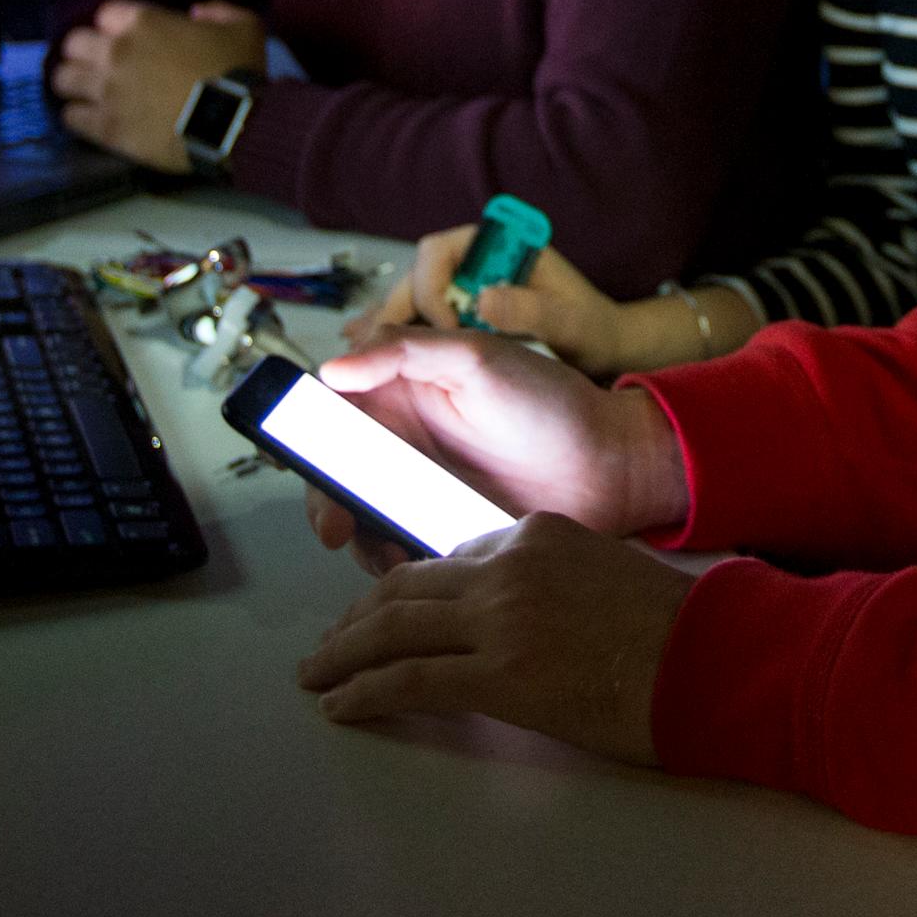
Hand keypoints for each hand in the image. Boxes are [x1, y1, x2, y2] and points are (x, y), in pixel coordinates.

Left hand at [50, 0, 268, 171]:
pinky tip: (92, 116)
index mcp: (145, 23)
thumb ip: (218, 11)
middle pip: (74, 43)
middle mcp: (116, 52)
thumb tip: (195, 13)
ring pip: (63, 79)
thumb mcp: (245, 26)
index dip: (118, 24)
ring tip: (90, 90)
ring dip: (76, 82)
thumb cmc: (238, 71)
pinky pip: (71, 116)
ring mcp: (106, 90)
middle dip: (86, 50)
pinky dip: (79, 114)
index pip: (106, 13)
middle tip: (103, 62)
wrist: (233, 123)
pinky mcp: (105, 126)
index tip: (131, 36)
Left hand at [298, 512, 693, 765]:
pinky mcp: (496, 675)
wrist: (706, 659)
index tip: (384, 610)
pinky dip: (362, 693)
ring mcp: (500, 619)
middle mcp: (510, 566)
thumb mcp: (601, 575)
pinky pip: (407, 681)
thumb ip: (547, 580)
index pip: (452, 555)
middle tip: (331, 643)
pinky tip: (339, 705)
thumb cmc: (669, 629)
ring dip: (342, 653)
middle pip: (407, 585)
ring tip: (316, 674)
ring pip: (393, 628)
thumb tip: (509, 616)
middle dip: (358, 615)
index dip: (407, 586)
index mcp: (538, 532)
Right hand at [309, 329, 687, 548]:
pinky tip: (410, 566)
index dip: (307, 437)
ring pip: (362, 518)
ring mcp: (423, 489)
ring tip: (384, 554)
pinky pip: (398, 548)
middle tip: (337, 529)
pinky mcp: (441, 529)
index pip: (334, 412)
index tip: (304, 464)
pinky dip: (393, 561)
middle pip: (337, 475)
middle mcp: (406, 441)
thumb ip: (408, 351)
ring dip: (359, 540)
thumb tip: (335, 364)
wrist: (611, 467)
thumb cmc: (553, 402)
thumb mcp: (480, 359)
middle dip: (325, 505)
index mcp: (406, 392)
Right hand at [347, 227, 638, 378]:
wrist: (599, 349)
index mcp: (495, 244)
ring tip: (369, 366)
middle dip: (396, 315)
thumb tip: (484, 298)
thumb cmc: (589, 327)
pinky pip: (416, 326)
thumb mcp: (566, 320)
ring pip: (408, 304)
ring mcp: (461, 291)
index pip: (438, 252)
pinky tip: (379, 366)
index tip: (445, 329)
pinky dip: (398, 345)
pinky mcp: (456, 318)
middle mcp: (471, 263)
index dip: (430, 288)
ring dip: (389, 333)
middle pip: (413, 279)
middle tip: (386, 357)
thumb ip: (529, 308)